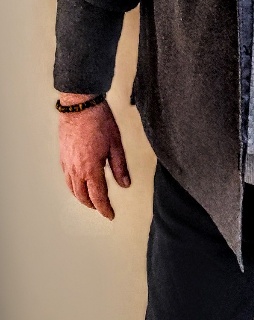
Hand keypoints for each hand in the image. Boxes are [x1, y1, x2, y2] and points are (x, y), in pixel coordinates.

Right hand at [58, 96, 130, 219]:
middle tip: (102, 209)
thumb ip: (120, 167)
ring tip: (91, 200)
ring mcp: (67, 163)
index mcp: (91, 168)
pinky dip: (73, 186)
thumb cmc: (99, 121)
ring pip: (72, 189)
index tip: (110, 215)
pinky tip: (79, 184)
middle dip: (93, 205)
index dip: (105, 209)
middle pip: (83, 196)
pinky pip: (66, 178)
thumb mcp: (116, 145)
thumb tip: (125, 185)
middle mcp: (76, 169)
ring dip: (82, 198)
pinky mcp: (62, 156)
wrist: (80, 105)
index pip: (98, 197)